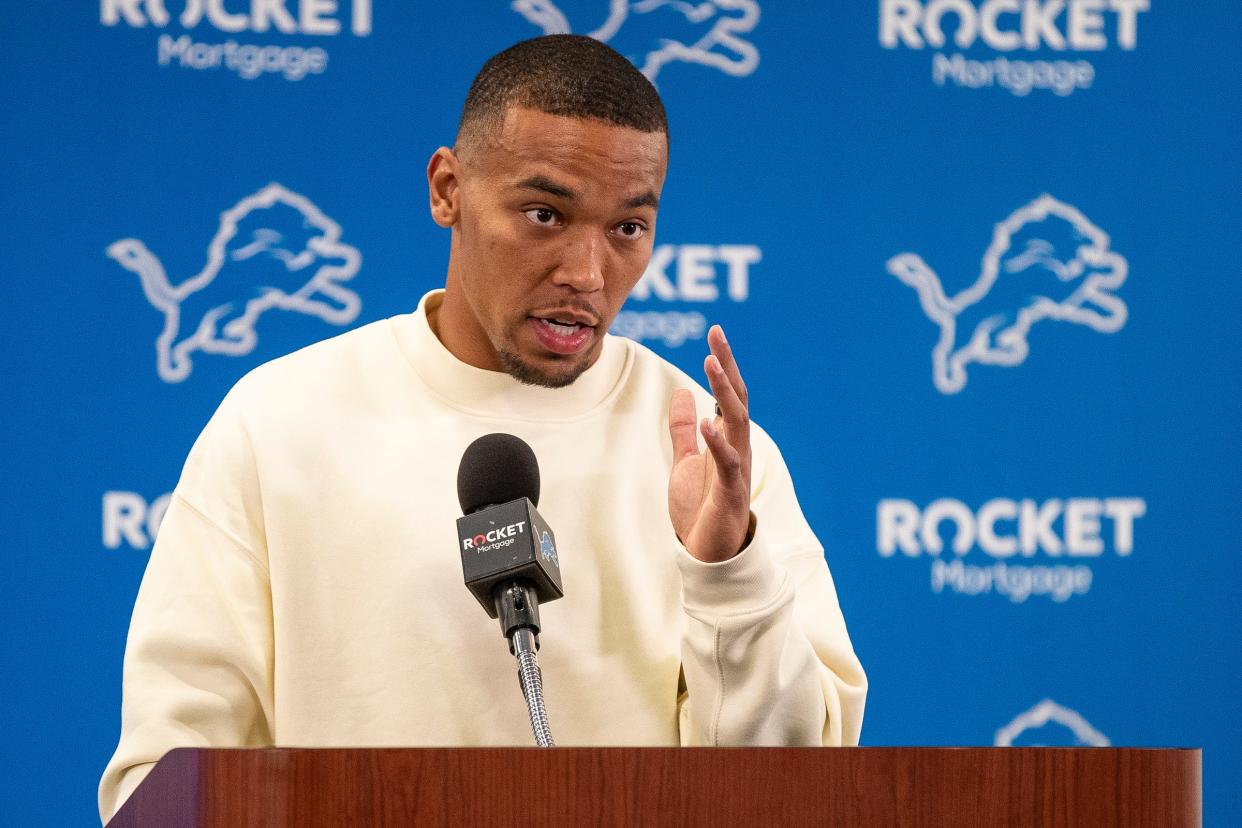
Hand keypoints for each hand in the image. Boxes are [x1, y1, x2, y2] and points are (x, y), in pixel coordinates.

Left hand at [667, 325, 752, 562]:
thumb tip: (681, 393)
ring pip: (737, 423)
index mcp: (726, 438)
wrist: (707, 554)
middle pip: (736, 399)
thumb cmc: (700, 508)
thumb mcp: (685, 461)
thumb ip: (683, 430)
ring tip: (711, 364)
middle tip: (717, 335)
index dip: (723, 363)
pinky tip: (707, 423)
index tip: (715, 331)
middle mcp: (736, 447)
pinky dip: (718, 443)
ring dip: (725, 392)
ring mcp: (736, 468)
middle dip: (727, 366)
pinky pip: (728, 463)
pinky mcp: (730, 492)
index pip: (729, 393)